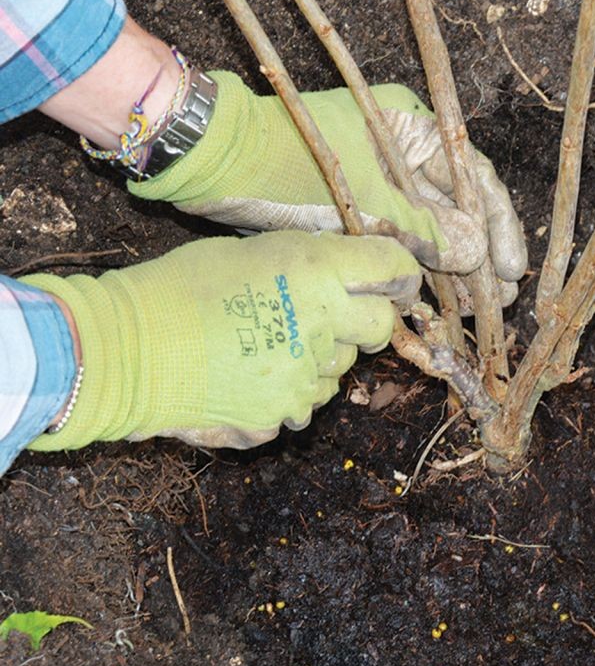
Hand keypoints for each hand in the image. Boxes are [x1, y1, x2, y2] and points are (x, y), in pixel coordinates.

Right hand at [21, 232, 420, 449]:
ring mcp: (307, 376)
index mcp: (316, 272)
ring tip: (264, 343)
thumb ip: (307, 263)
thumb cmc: (179, 288)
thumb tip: (344, 271)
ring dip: (319, 356)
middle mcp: (324, 324)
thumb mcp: (250, 251)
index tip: (396, 278)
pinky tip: (248, 374)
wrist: (123, 352)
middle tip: (333, 314)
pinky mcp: (286, 413)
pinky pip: (307, 401)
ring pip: (341, 367)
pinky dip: (290, 390)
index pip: (392, 266)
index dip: (400, 272)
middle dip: (368, 320)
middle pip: (382, 325)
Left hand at [127, 72, 527, 284]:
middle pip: (458, 207)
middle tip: (502, 298)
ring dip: (453, 270)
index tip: (513, 269)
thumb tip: (477, 257)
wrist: (215, 166)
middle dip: (481, 255)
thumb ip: (425, 230)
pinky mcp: (355, 209)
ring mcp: (378, 181)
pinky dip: (418, 270)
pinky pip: (400, 243)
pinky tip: (435, 303)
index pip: (474, 178)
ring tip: (475, 309)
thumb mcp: (365, 199)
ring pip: (430, 230)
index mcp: (410, 127)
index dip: (499, 226)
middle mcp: (401, 152)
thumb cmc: (289, 165)